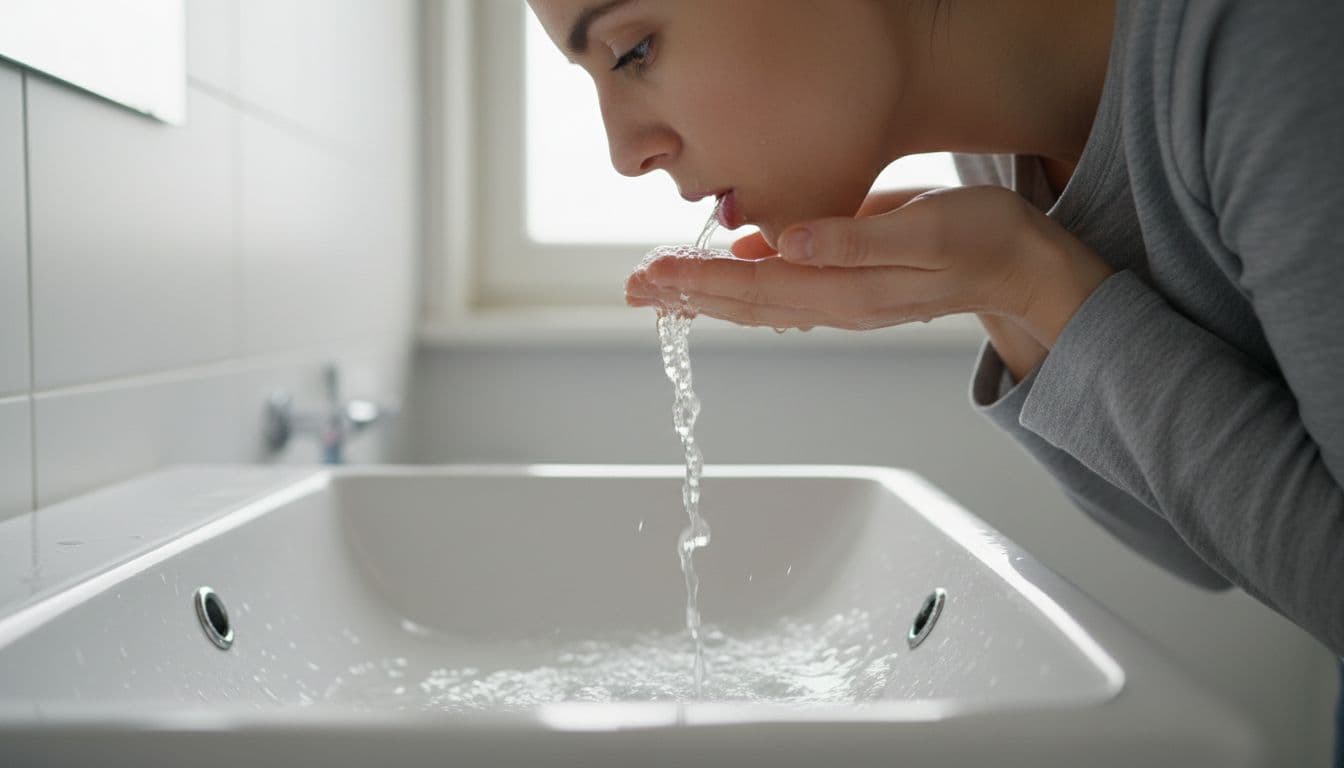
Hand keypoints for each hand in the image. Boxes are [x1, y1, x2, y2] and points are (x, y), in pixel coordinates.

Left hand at [626, 185, 1113, 350]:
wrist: (1022, 267)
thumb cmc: (982, 239)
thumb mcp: (924, 229)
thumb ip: (854, 237)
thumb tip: (787, 244)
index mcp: (848, 289)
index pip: (755, 290)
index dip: (699, 283)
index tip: (652, 275)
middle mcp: (838, 304)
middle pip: (746, 304)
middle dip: (686, 296)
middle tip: (632, 287)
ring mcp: (843, 302)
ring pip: (760, 304)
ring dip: (706, 296)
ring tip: (660, 289)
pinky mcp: (851, 290)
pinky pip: (783, 296)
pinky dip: (743, 290)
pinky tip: (723, 278)